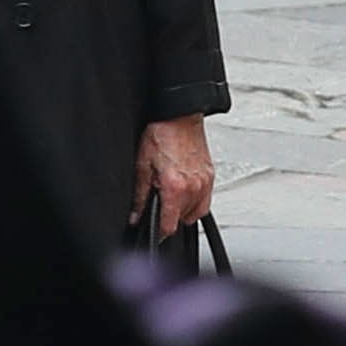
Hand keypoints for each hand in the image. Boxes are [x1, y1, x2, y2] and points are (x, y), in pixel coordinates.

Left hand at [134, 117, 213, 238]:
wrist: (179, 115)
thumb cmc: (161, 134)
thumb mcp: (142, 166)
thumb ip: (139, 196)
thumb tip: (135, 216)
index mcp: (175, 187)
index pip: (170, 226)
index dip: (159, 230)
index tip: (154, 229)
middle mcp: (194, 188)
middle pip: (183, 221)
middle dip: (170, 215)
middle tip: (160, 199)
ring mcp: (205, 182)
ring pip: (196, 213)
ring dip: (183, 209)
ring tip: (171, 194)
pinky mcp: (211, 176)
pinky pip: (205, 200)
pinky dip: (195, 200)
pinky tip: (184, 190)